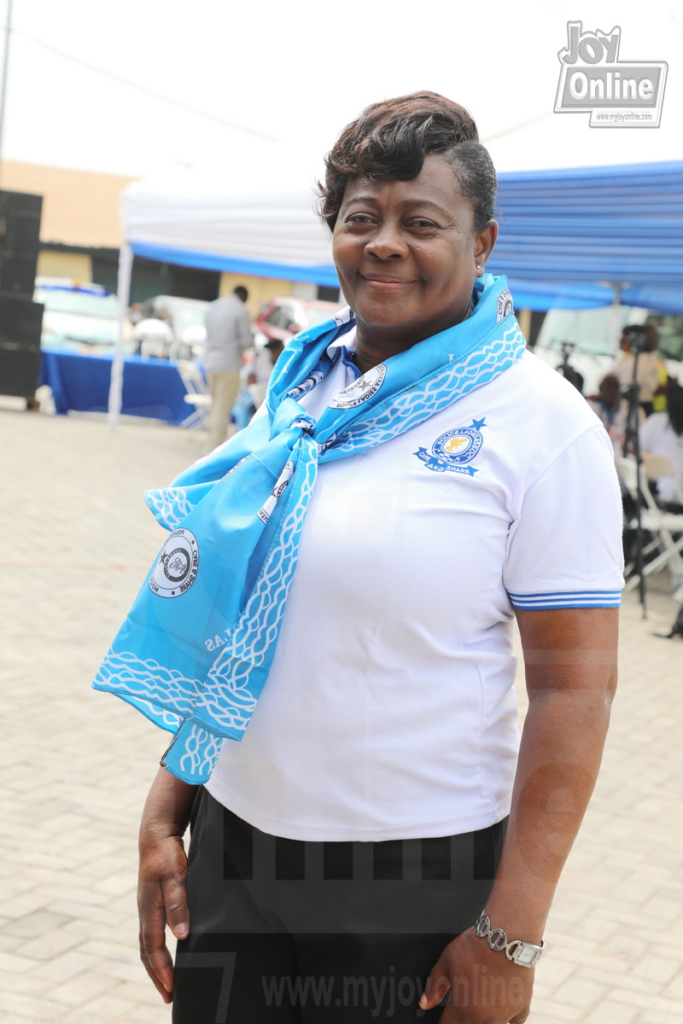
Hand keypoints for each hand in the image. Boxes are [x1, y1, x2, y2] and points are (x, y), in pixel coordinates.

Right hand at [138, 833, 189, 1002]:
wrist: (156, 834)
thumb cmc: (167, 853)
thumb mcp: (175, 875)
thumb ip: (177, 903)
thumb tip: (181, 935)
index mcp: (149, 909)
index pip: (153, 948)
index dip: (162, 970)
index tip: (172, 988)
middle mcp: (145, 912)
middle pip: (147, 952)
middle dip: (157, 975)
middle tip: (169, 997)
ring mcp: (147, 908)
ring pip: (148, 944)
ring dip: (156, 966)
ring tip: (167, 983)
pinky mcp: (153, 903)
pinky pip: (152, 934)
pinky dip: (157, 950)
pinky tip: (167, 955)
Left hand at [420, 929, 532, 1022]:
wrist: (506, 937)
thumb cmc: (475, 947)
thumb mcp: (446, 962)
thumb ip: (434, 985)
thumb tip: (425, 1003)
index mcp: (463, 1010)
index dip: (445, 1021)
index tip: (446, 1015)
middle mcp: (484, 1019)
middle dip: (464, 1019)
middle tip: (466, 1002)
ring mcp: (505, 1014)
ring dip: (487, 1019)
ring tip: (483, 1002)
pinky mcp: (522, 1006)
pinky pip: (516, 1021)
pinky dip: (510, 1016)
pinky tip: (504, 1006)